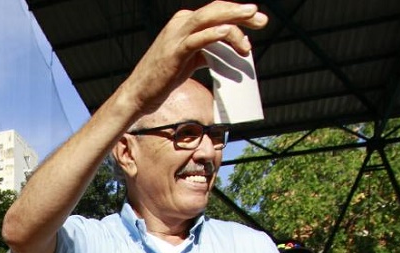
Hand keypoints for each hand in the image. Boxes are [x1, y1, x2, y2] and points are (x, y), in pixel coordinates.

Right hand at [122, 1, 267, 114]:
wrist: (138, 94)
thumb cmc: (161, 79)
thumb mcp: (187, 61)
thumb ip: (204, 52)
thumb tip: (225, 53)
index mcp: (183, 23)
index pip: (215, 11)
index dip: (237, 13)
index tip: (257, 20)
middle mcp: (180, 24)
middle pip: (216, 10)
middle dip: (241, 13)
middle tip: (262, 20)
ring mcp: (176, 36)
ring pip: (210, 19)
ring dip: (234, 21)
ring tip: (253, 27)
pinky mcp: (175, 52)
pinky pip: (198, 38)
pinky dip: (214, 34)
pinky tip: (228, 33)